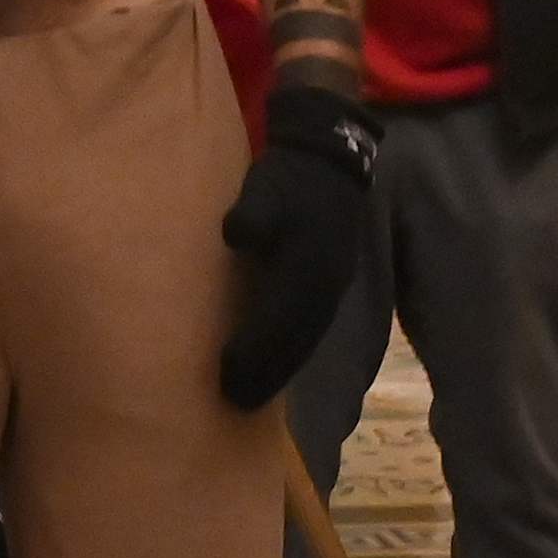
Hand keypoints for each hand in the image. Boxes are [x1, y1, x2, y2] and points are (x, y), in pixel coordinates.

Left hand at [217, 83, 375, 407]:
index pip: (279, 324)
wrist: (330, 157)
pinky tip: (274, 361)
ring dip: (281, 368)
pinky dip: (291, 351)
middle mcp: (325, 286)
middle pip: (295, 342)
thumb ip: (254, 214)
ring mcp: (332, 285)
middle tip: (234, 401)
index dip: (254, 354)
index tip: (225, 379)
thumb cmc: (289, 176)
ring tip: (252, 393)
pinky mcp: (331, 282)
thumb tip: (237, 234)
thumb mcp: (267, 187)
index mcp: (308, 269)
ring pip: (305, 339)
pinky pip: (310, 328)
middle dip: (267, 375)